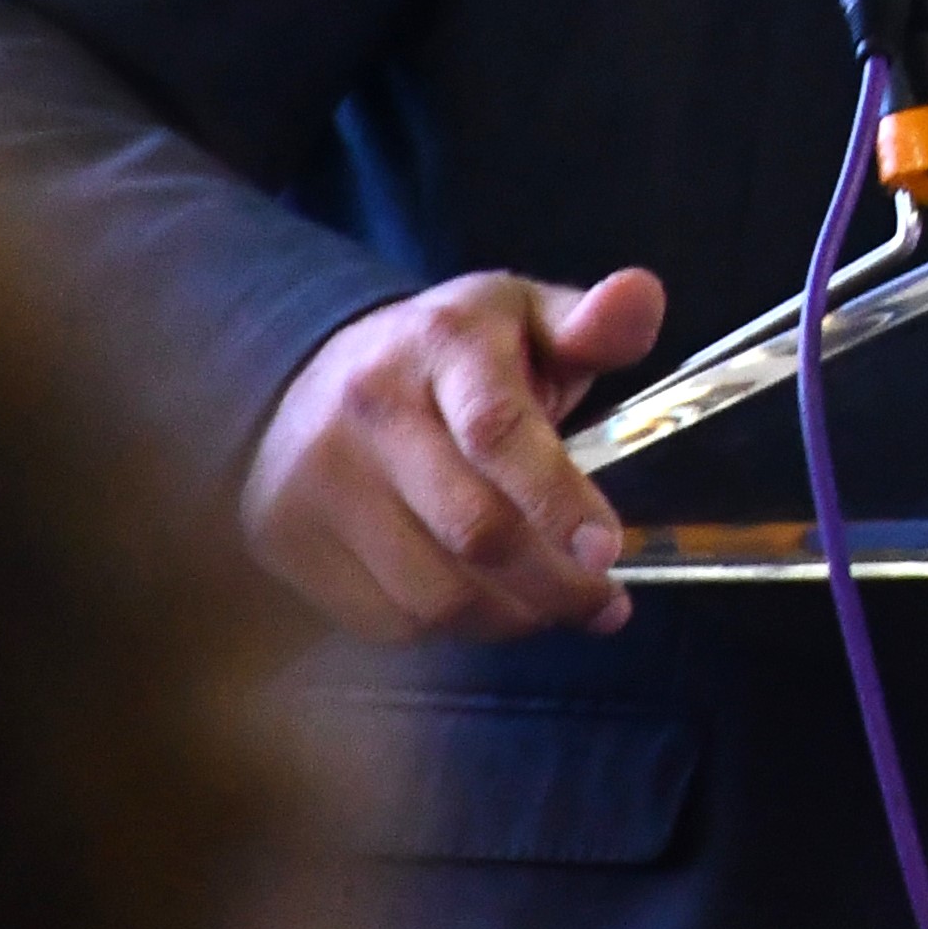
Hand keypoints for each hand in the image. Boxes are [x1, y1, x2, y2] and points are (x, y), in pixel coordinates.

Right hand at [239, 265, 666, 645]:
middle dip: (555, 584)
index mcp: (442, 343)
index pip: (498, 430)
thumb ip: (593, 323)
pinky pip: (386, 620)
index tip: (607, 552)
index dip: (557, 498)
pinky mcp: (286, 540)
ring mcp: (318, 480)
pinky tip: (485, 606)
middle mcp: (370, 408)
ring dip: (511, 617)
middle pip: (472, 529)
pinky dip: (450, 630)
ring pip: (432, 593)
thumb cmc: (450, 356)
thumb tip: (640, 298)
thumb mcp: (524, 318)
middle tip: (606, 604)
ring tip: (555, 607)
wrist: (310, 375)